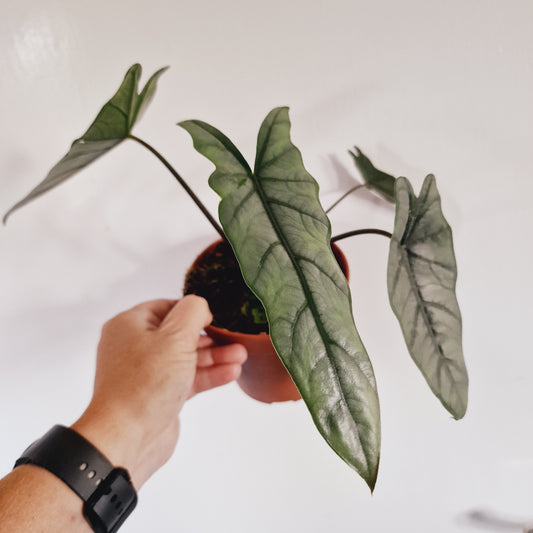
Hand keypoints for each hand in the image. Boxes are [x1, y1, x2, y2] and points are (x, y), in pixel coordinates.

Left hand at [72, 295, 246, 488]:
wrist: (127, 438)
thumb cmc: (144, 384)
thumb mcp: (175, 337)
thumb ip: (193, 312)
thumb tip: (200, 307)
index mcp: (129, 325)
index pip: (166, 307)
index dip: (192, 310)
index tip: (215, 316)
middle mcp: (135, 347)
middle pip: (180, 333)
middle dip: (210, 336)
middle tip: (234, 337)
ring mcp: (147, 372)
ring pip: (186, 357)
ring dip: (215, 356)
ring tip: (241, 355)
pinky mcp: (159, 395)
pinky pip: (188, 378)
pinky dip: (208, 374)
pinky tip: (231, 372)